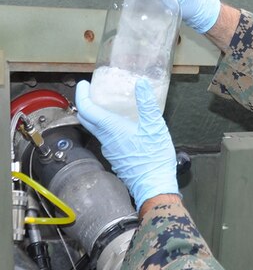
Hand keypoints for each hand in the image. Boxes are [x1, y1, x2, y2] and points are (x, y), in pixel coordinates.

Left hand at [75, 78, 179, 210]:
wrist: (154, 186)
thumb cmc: (154, 157)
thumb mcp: (154, 127)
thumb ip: (147, 104)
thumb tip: (141, 83)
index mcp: (112, 129)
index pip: (86, 109)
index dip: (82, 95)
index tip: (84, 85)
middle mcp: (106, 140)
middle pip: (86, 119)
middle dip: (85, 103)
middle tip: (92, 92)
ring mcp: (109, 150)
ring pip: (95, 130)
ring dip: (96, 116)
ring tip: (108, 106)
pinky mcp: (116, 158)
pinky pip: (105, 138)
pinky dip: (106, 127)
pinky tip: (121, 125)